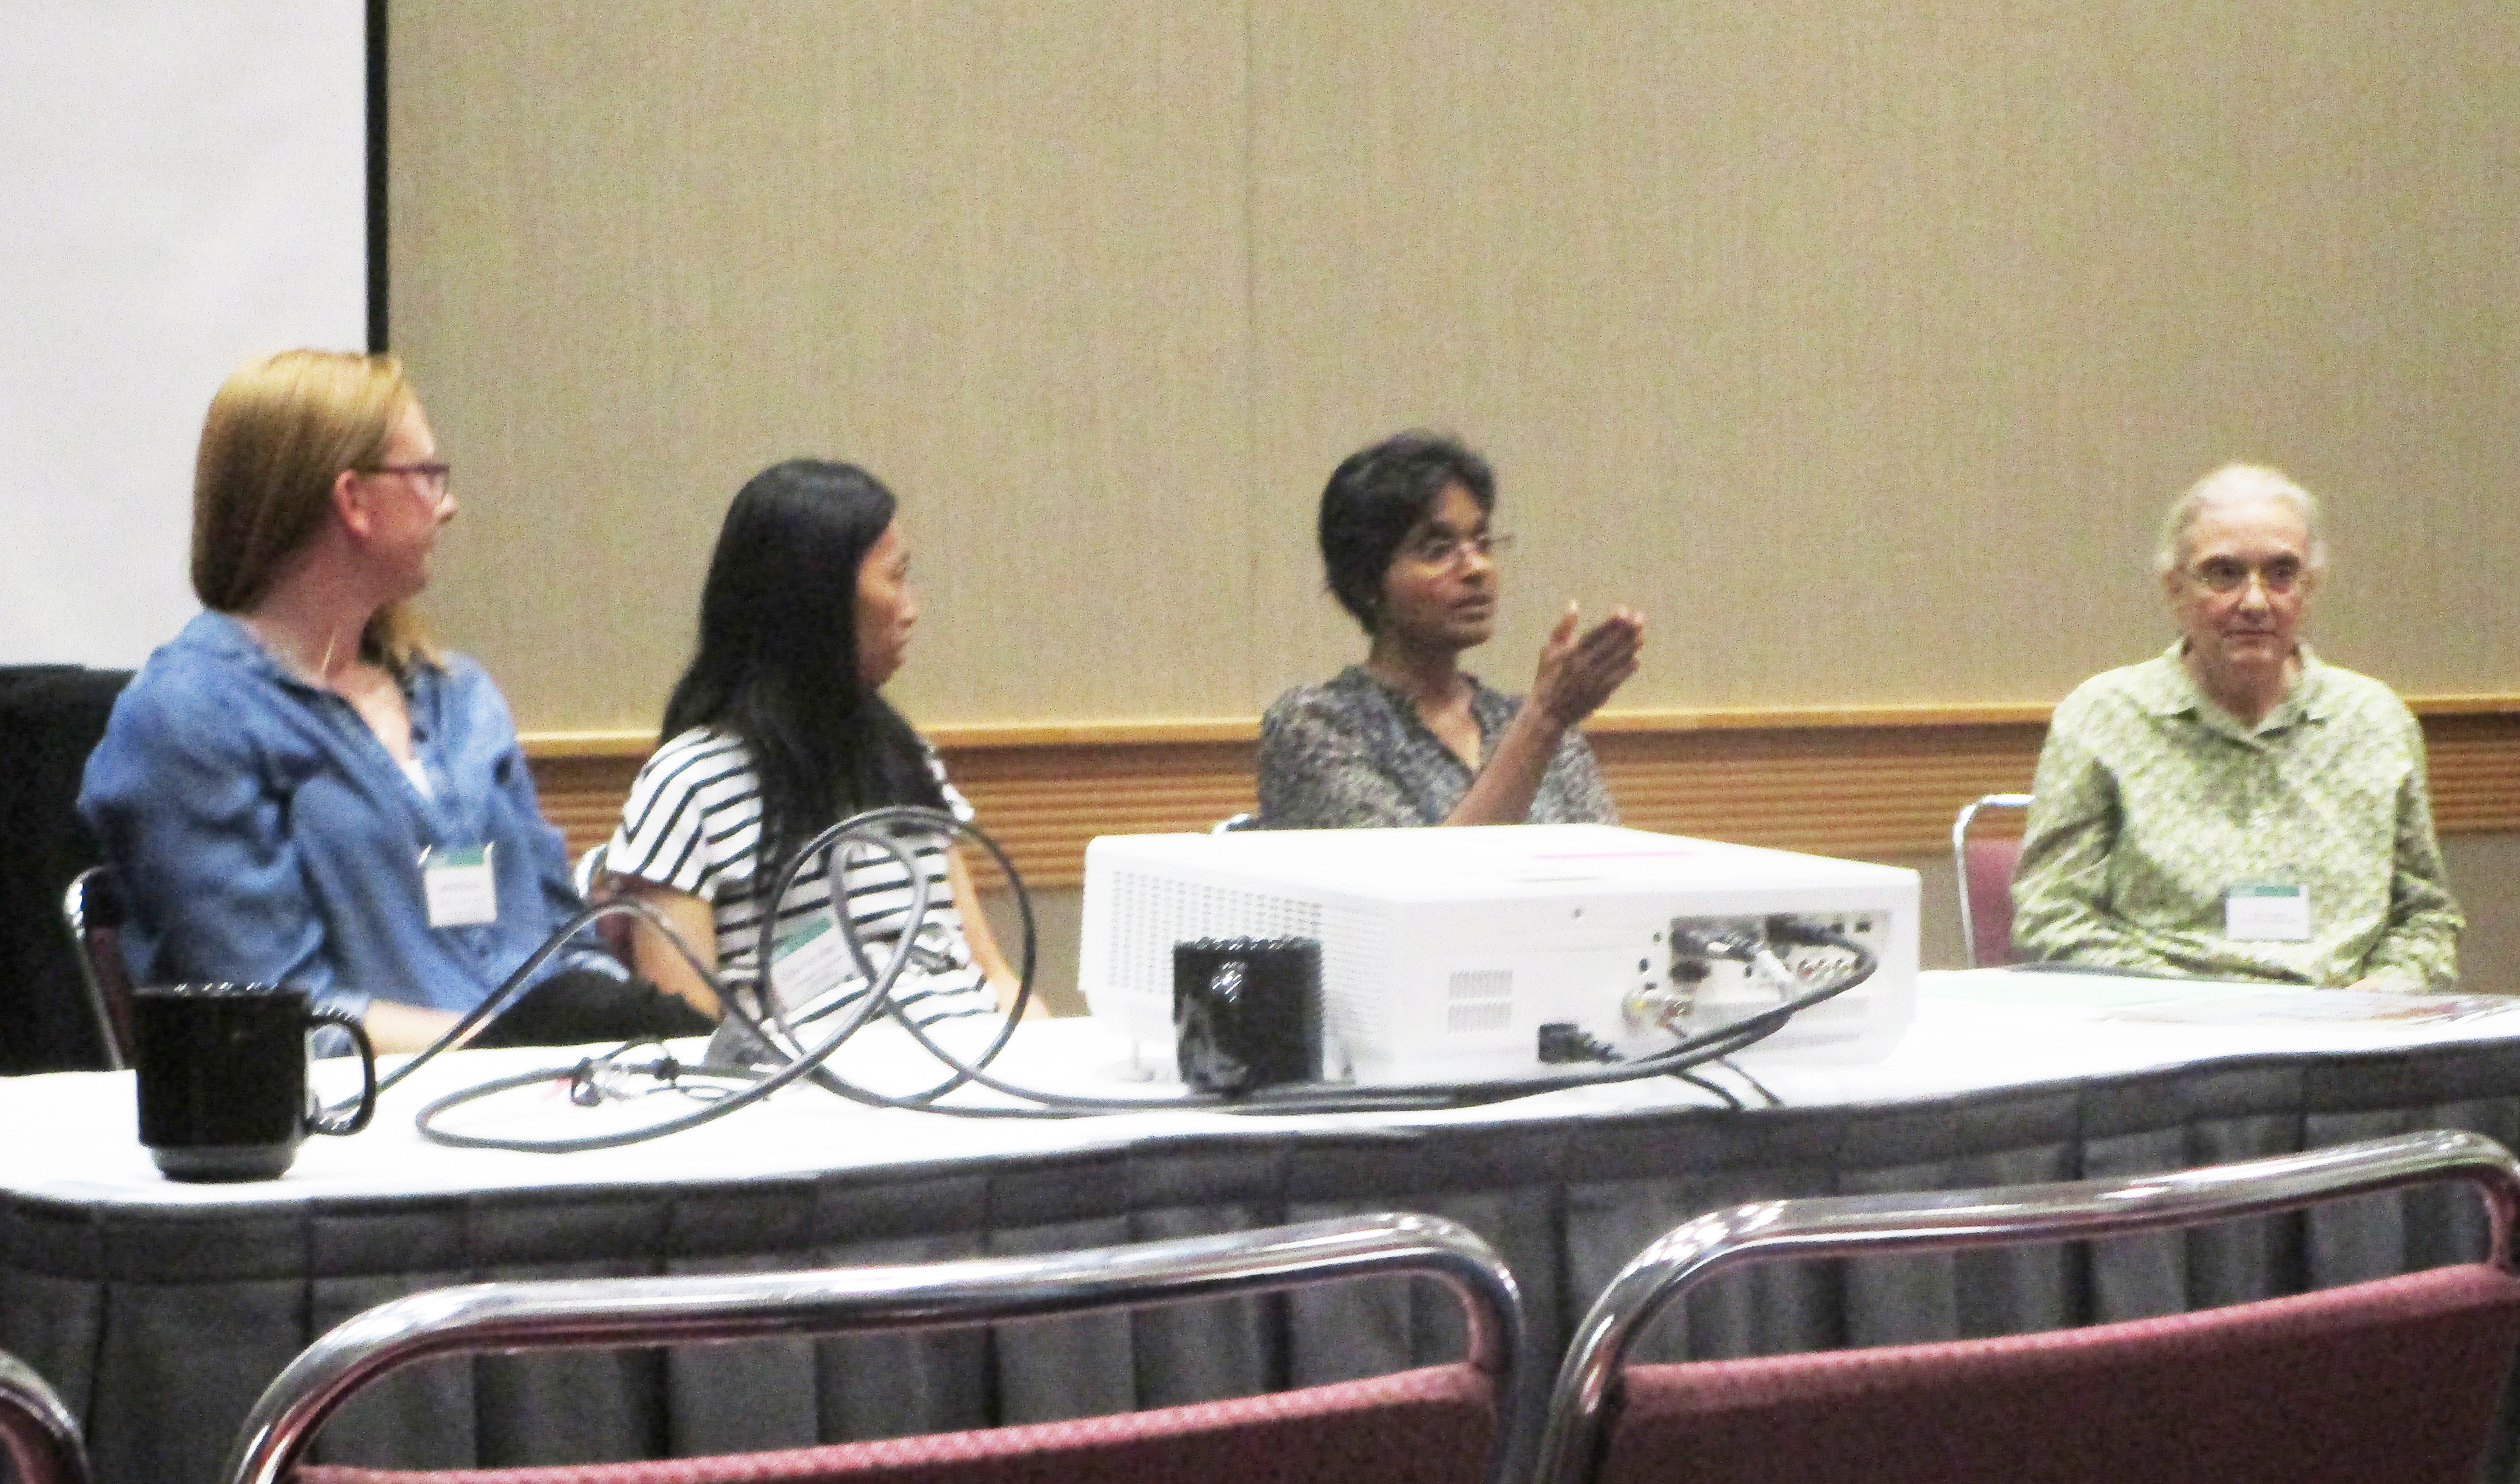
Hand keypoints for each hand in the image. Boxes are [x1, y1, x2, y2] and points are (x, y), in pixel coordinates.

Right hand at [1531, 602, 1643, 726]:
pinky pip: (1618, 678)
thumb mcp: (1549, 650)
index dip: (1612, 622)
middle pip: (1611, 645)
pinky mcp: (1601, 693)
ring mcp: (1594, 680)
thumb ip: (1563, 627)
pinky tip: (1636, 660)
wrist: (1548, 711)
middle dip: (1627, 630)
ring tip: (1642, 636)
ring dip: (1631, 647)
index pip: (1597, 633)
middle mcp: (1585, 665)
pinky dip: (1627, 669)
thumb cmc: (1547, 677)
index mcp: (1572, 653)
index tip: (1624, 610)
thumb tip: (1574, 605)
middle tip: (1641, 618)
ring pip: (1617, 660)